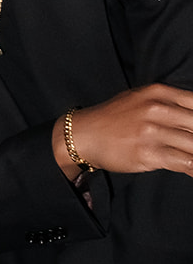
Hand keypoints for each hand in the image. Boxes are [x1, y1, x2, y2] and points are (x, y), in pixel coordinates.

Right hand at [56, 84, 192, 175]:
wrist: (81, 135)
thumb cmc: (112, 118)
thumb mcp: (140, 98)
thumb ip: (168, 102)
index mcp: (159, 93)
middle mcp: (157, 110)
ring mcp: (152, 132)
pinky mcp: (147, 154)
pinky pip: (184, 162)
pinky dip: (192, 168)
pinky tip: (192, 170)